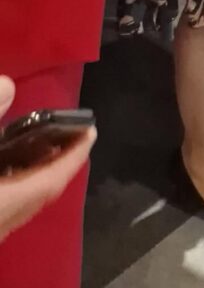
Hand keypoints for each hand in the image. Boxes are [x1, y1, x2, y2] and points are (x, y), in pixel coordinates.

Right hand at [0, 76, 95, 243]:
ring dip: (33, 174)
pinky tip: (4, 168)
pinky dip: (12, 184)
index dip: (74, 155)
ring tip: (37, 143)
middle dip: (58, 162)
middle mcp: (2, 223)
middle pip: (40, 192)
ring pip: (20, 202)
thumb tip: (9, 84)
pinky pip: (4, 205)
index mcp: (5, 204)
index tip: (92, 131)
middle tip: (69, 131)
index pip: (52, 179)